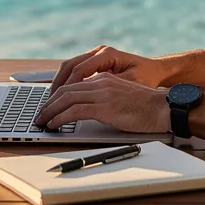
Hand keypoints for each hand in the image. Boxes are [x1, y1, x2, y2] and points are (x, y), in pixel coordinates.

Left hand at [35, 73, 170, 133]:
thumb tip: (89, 110)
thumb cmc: (147, 107)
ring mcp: (103, 94)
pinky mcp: (105, 107)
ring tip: (42, 121)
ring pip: (66, 99)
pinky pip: (75, 111)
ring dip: (50, 111)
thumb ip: (106, 98)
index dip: (58, 95)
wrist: (164, 108)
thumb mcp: (123, 96)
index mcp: (105, 79)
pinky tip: (54, 125)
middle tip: (40, 115)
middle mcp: (101, 82)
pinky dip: (60, 118)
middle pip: (66, 90)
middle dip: (49, 103)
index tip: (49, 106)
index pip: (74, 84)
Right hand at [49, 45, 168, 93]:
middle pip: (69, 66)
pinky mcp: (95, 62)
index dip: (67, 88)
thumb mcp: (130, 85)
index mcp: (107, 54)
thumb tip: (88, 97)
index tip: (59, 103)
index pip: (79, 71)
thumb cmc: (146, 78)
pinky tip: (61, 95)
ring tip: (51, 101)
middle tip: (48, 103)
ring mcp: (96, 55)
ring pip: (69, 66)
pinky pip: (75, 70)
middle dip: (57, 85)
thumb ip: (109, 89)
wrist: (157, 71)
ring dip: (59, 83)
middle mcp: (99, 51)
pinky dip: (66, 82)